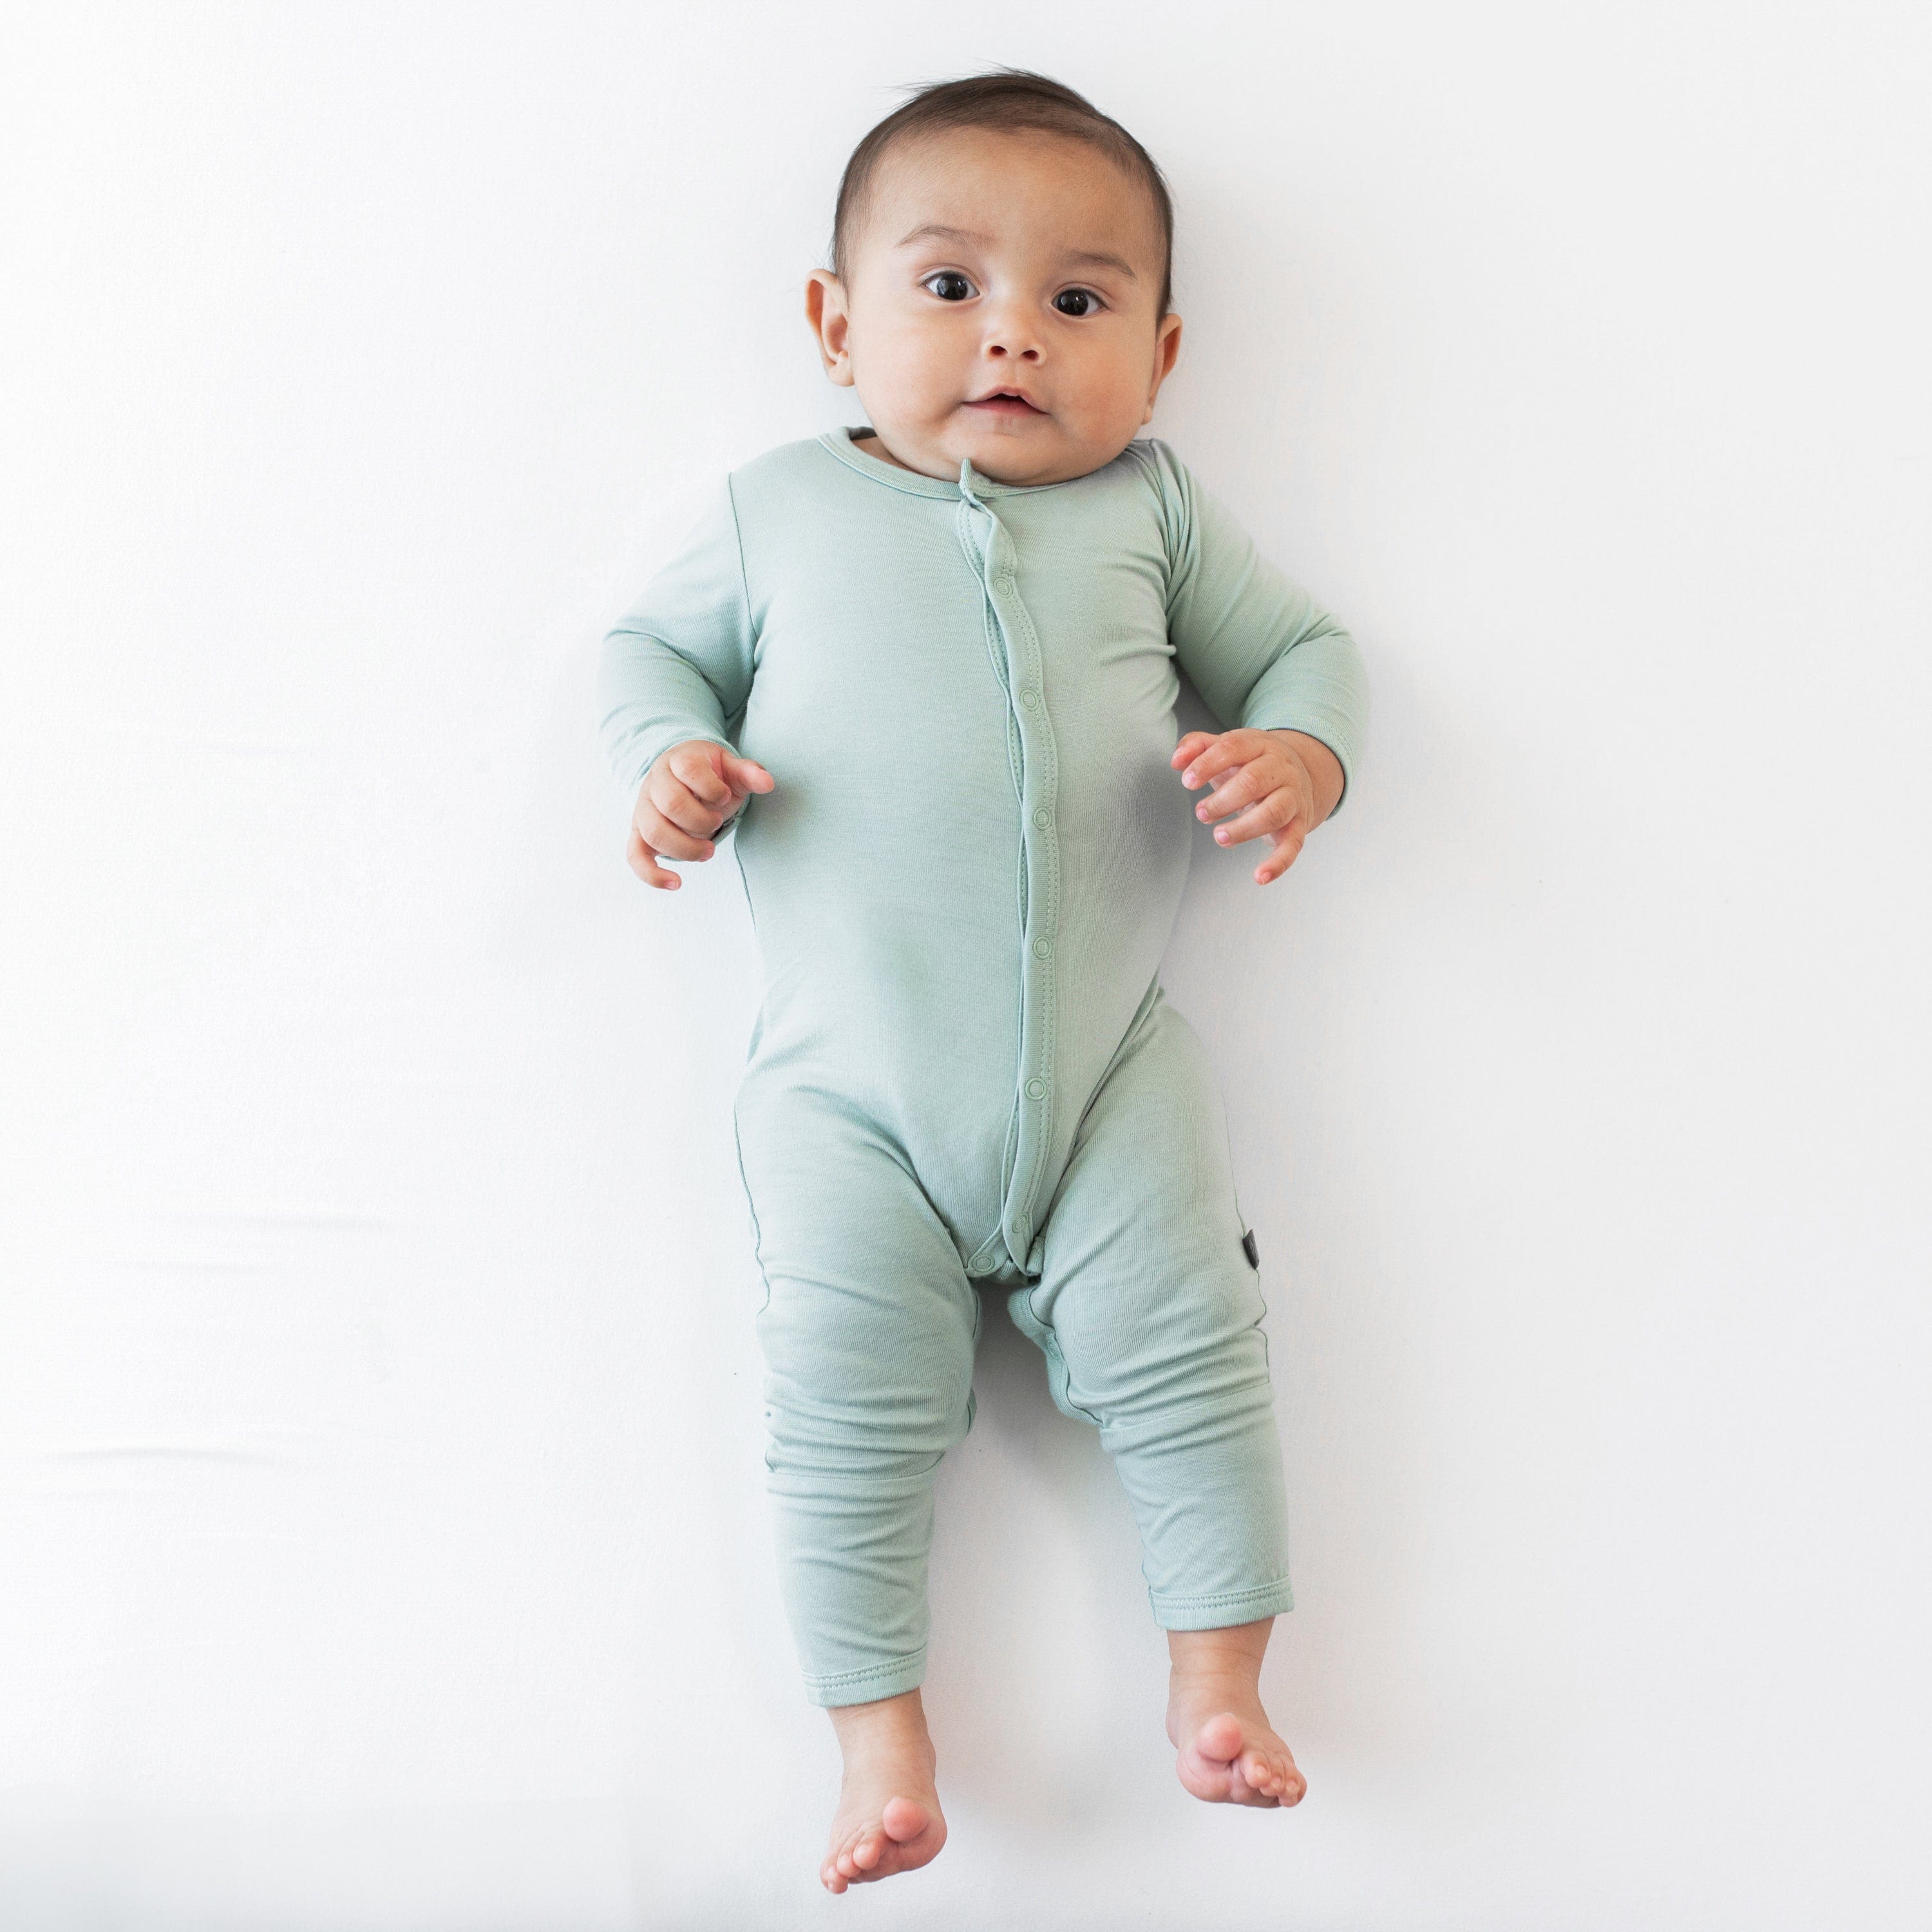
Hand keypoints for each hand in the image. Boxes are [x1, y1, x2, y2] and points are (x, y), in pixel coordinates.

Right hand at [626, 739, 775, 889]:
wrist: (682, 774)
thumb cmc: (711, 776)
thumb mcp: (731, 769)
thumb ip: (748, 773)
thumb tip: (767, 783)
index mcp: (679, 760)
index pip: (689, 770)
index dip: (713, 788)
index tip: (725, 797)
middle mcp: (656, 782)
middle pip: (671, 803)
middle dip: (702, 821)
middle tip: (718, 824)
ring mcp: (644, 808)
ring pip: (654, 831)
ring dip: (685, 847)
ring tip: (708, 852)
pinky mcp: (639, 832)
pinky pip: (634, 855)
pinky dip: (651, 874)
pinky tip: (675, 884)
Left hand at [1171, 728, 1338, 884]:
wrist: (1301, 773)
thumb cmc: (1251, 763)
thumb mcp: (1226, 748)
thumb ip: (1196, 746)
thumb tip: (1176, 760)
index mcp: (1259, 745)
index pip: (1233, 748)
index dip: (1208, 764)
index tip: (1187, 781)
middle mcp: (1281, 769)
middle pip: (1254, 781)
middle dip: (1223, 800)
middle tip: (1202, 813)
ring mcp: (1293, 797)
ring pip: (1274, 812)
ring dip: (1243, 828)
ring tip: (1219, 837)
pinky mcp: (1300, 825)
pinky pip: (1294, 845)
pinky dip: (1278, 863)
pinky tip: (1260, 877)